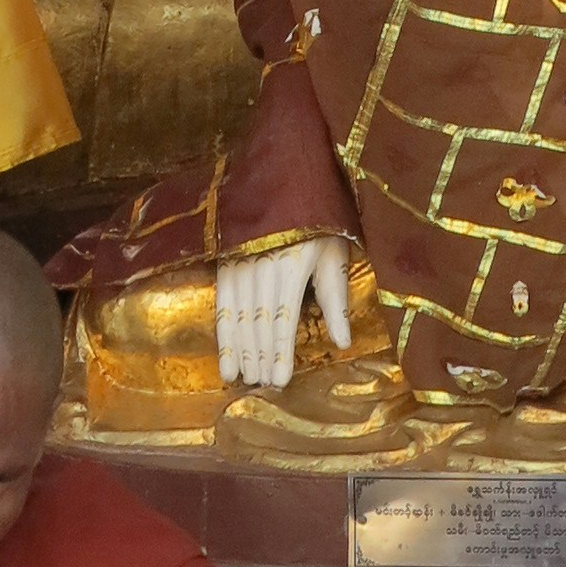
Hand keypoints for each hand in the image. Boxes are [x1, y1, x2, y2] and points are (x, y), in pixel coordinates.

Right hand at [218, 235, 351, 387]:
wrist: (288, 181)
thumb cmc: (320, 221)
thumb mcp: (334, 255)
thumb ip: (335, 300)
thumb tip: (343, 343)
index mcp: (292, 264)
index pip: (283, 318)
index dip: (280, 351)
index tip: (281, 380)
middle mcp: (261, 265)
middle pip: (258, 321)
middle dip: (259, 356)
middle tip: (262, 386)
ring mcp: (240, 263)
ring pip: (238, 316)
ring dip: (240, 350)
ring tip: (244, 379)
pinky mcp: (226, 261)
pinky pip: (222, 304)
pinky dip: (223, 334)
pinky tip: (225, 359)